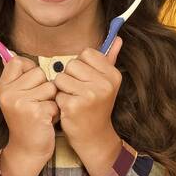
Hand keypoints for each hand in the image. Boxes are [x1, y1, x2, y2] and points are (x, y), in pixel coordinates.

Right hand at [0, 54, 57, 175]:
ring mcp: (20, 103)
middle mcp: (8, 93)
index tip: (30, 86)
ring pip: (50, 86)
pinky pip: (55, 101)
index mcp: (2, 87)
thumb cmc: (27, 121)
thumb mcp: (15, 98)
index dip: (30, 70)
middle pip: (39, 72)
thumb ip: (17, 78)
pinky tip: (46, 120)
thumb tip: (10, 52)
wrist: (27, 149)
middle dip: (44, 87)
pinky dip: (55, 112)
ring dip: (52, 100)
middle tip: (37, 103)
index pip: (18, 61)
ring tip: (42, 111)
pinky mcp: (35, 112)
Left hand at [54, 36, 123, 175]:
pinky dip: (59, 101)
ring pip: (61, 77)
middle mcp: (104, 83)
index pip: (86, 53)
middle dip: (70, 77)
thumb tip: (118, 38)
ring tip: (74, 100)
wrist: (94, 136)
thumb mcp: (107, 83)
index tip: (86, 79)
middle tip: (79, 92)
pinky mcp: (74, 106)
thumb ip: (110, 59)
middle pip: (71, 64)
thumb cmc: (97, 106)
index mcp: (112, 74)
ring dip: (63, 89)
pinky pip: (57, 93)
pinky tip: (69, 109)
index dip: (81, 65)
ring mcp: (90, 95)